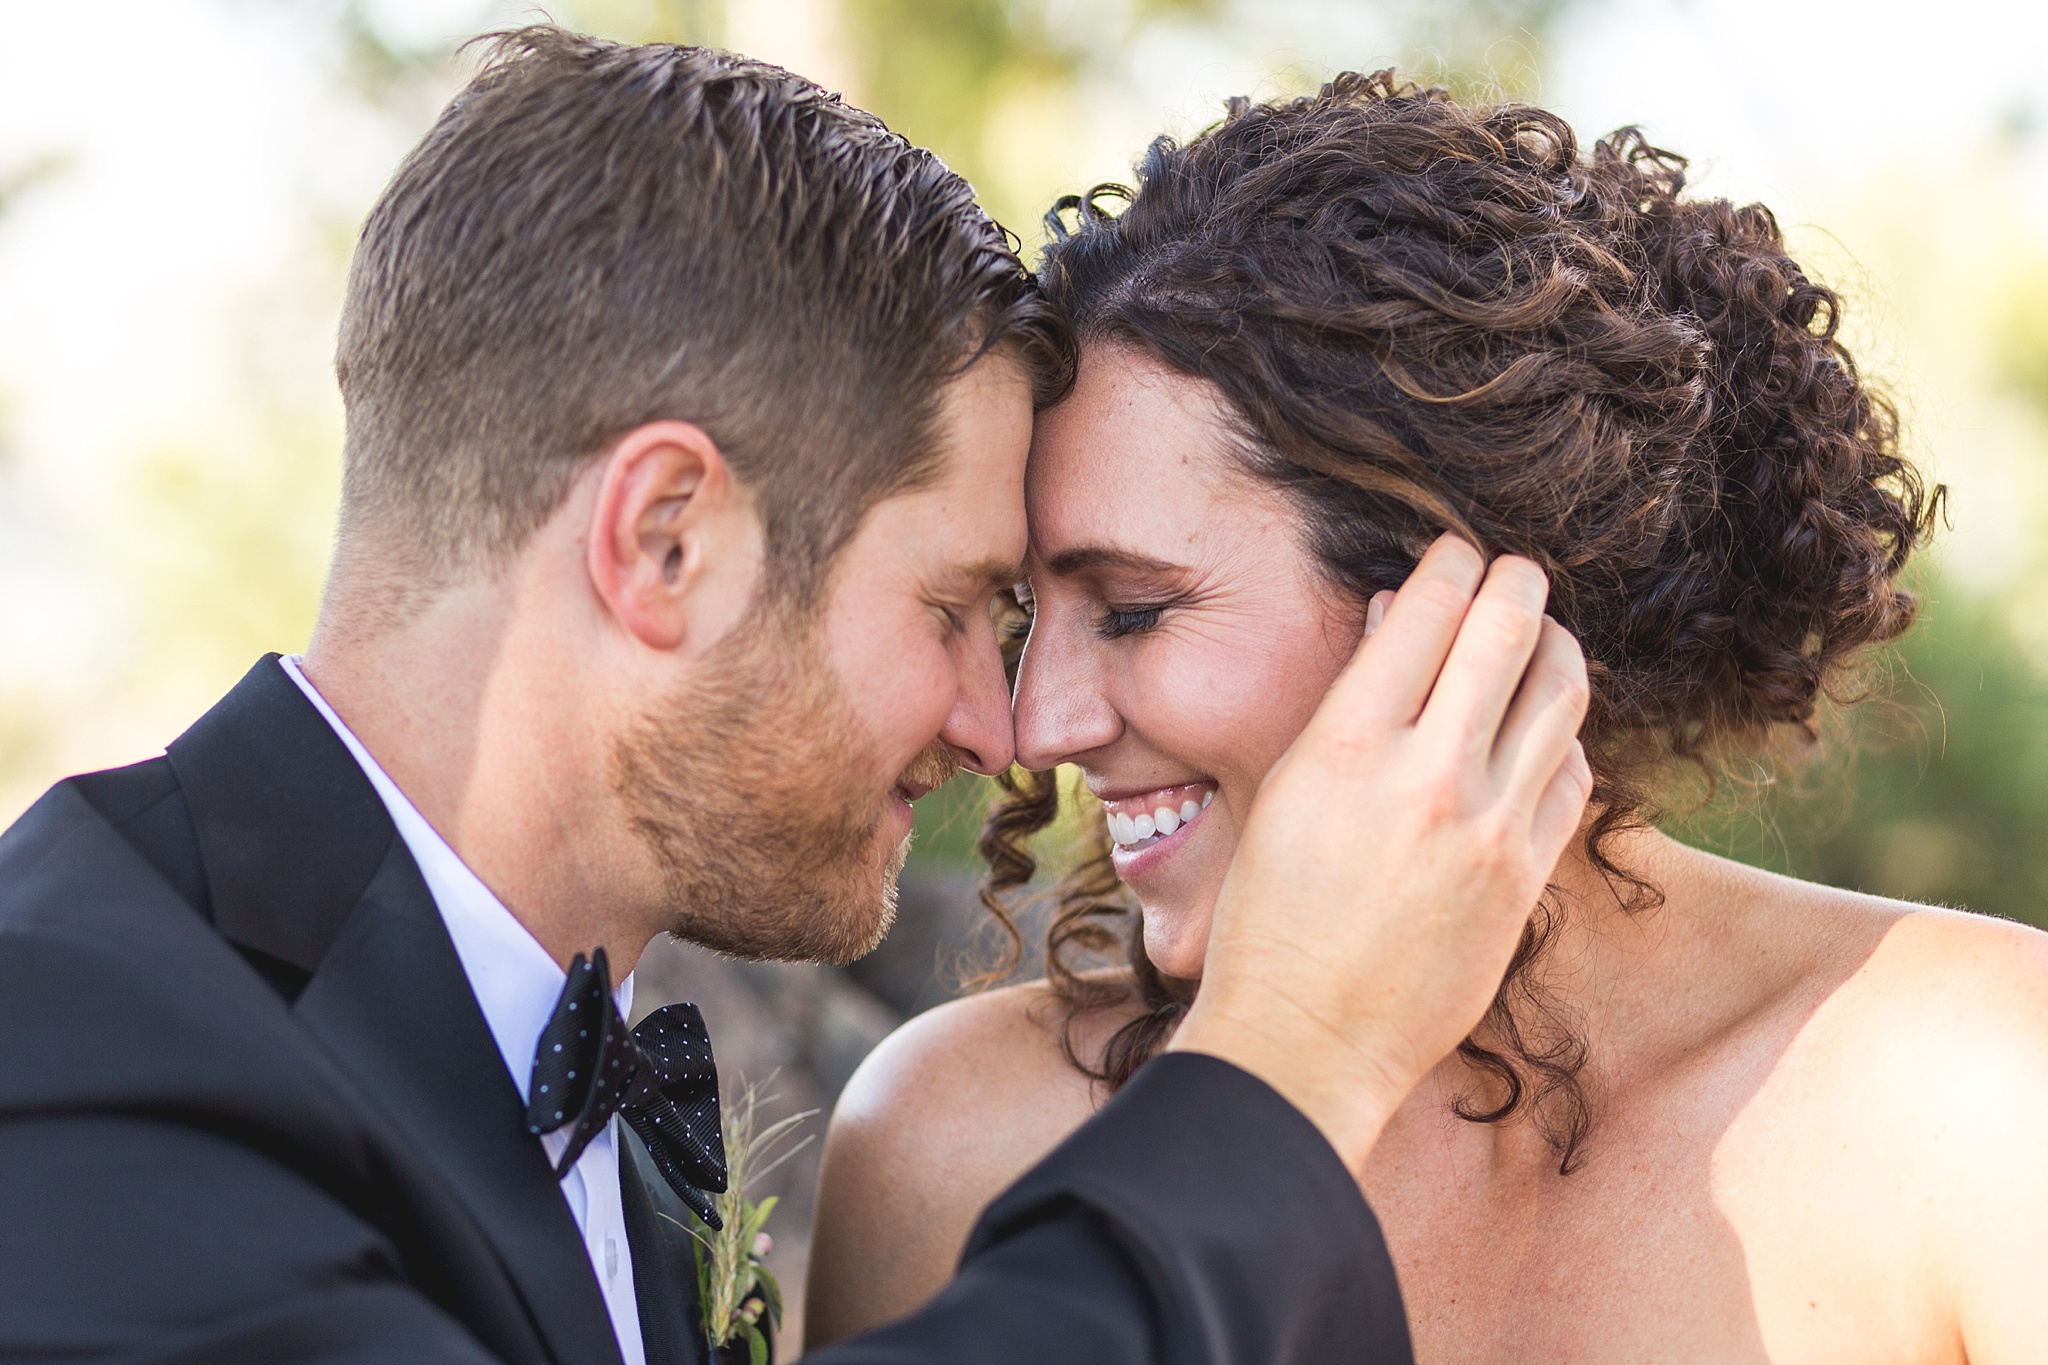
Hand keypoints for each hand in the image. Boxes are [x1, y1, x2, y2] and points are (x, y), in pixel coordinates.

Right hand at [1169, 536, 1591, 1172]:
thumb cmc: (1268, 917)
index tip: (1456, 554)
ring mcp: (1490, 828)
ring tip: (1540, 637)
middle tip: (1514, 571)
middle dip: (1517, 582)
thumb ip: (1349, 700)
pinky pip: (1574, 774)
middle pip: (1509, 632)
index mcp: (1347, 744)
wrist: (1307, 1038)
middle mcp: (1428, 775)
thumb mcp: (1285, 789)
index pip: (1428, 609)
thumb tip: (1397, 615)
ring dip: (1555, 647)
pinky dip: (1562, 736)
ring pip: (1561, 694)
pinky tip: (1539, 733)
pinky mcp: (1528, 877)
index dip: (1451, 563)